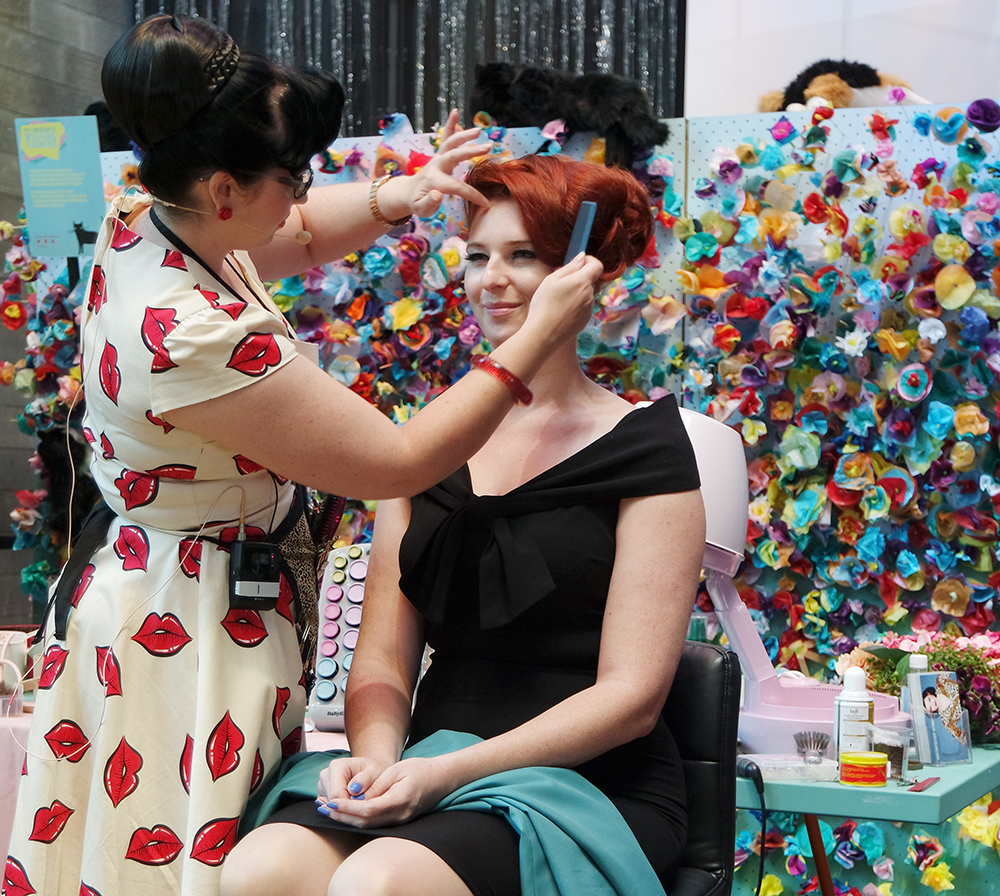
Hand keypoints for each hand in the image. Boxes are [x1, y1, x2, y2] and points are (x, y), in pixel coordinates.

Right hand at [316, 755, 389, 804]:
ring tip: (360, 801)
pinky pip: (330, 809)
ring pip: (330, 807)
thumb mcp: (375, 772)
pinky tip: (353, 802)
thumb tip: (354, 791)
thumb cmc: (373, 772)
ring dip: (345, 809)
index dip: (350, 805)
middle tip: (364, 804)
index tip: (363, 806)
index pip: (336, 795)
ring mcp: (322, 786)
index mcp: (336, 766)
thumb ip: (366, 780)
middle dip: (348, 807)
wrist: (370, 773)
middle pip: (332, 802)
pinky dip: (342, 809)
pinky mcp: (323, 796)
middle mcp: (325, 775)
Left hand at [317, 756, 452, 828]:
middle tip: (322, 808)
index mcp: (399, 800)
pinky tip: (346, 813)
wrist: (441, 778)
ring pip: (368, 825)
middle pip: (365, 822)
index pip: (367, 810)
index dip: (346, 808)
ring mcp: (399, 821)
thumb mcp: (397, 770)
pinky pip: (374, 823)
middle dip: (342, 816)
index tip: (330, 801)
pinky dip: (357, 819)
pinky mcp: (397, 821)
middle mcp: (399, 815)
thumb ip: (377, 785)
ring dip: (347, 819)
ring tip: (328, 810)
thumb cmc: (420, 769)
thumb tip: (358, 797)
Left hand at [376, 110, 490, 219]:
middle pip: (454, 155)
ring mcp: (438, 158)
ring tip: (478, 130)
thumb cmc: (417, 202)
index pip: (458, 187)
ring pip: (450, 143)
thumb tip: (438, 194)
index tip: (485, 202)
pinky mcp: (439, 154)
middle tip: (487, 147)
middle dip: (470, 151)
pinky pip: (445, 137)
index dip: (472, 195)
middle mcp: (437, 166)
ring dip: (464, 135)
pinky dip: (450, 124)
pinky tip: (455, 112)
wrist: (407, 192)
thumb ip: (429, 204)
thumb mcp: (421, 209)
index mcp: (435, 181)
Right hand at [519, 252, 604, 350]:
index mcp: (583, 282)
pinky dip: (575, 305)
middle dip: (579, 278)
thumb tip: (582, 258)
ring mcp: (589, 309)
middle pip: (590, 280)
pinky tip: (561, 311)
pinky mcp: (585, 320)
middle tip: (560, 283)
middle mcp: (590, 295)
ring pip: (586, 294)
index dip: (589, 261)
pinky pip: (583, 307)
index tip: (578, 263)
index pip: (597, 266)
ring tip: (558, 300)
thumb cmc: (544, 305)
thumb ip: (570, 267)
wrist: (543, 334)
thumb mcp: (552, 279)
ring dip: (576, 292)